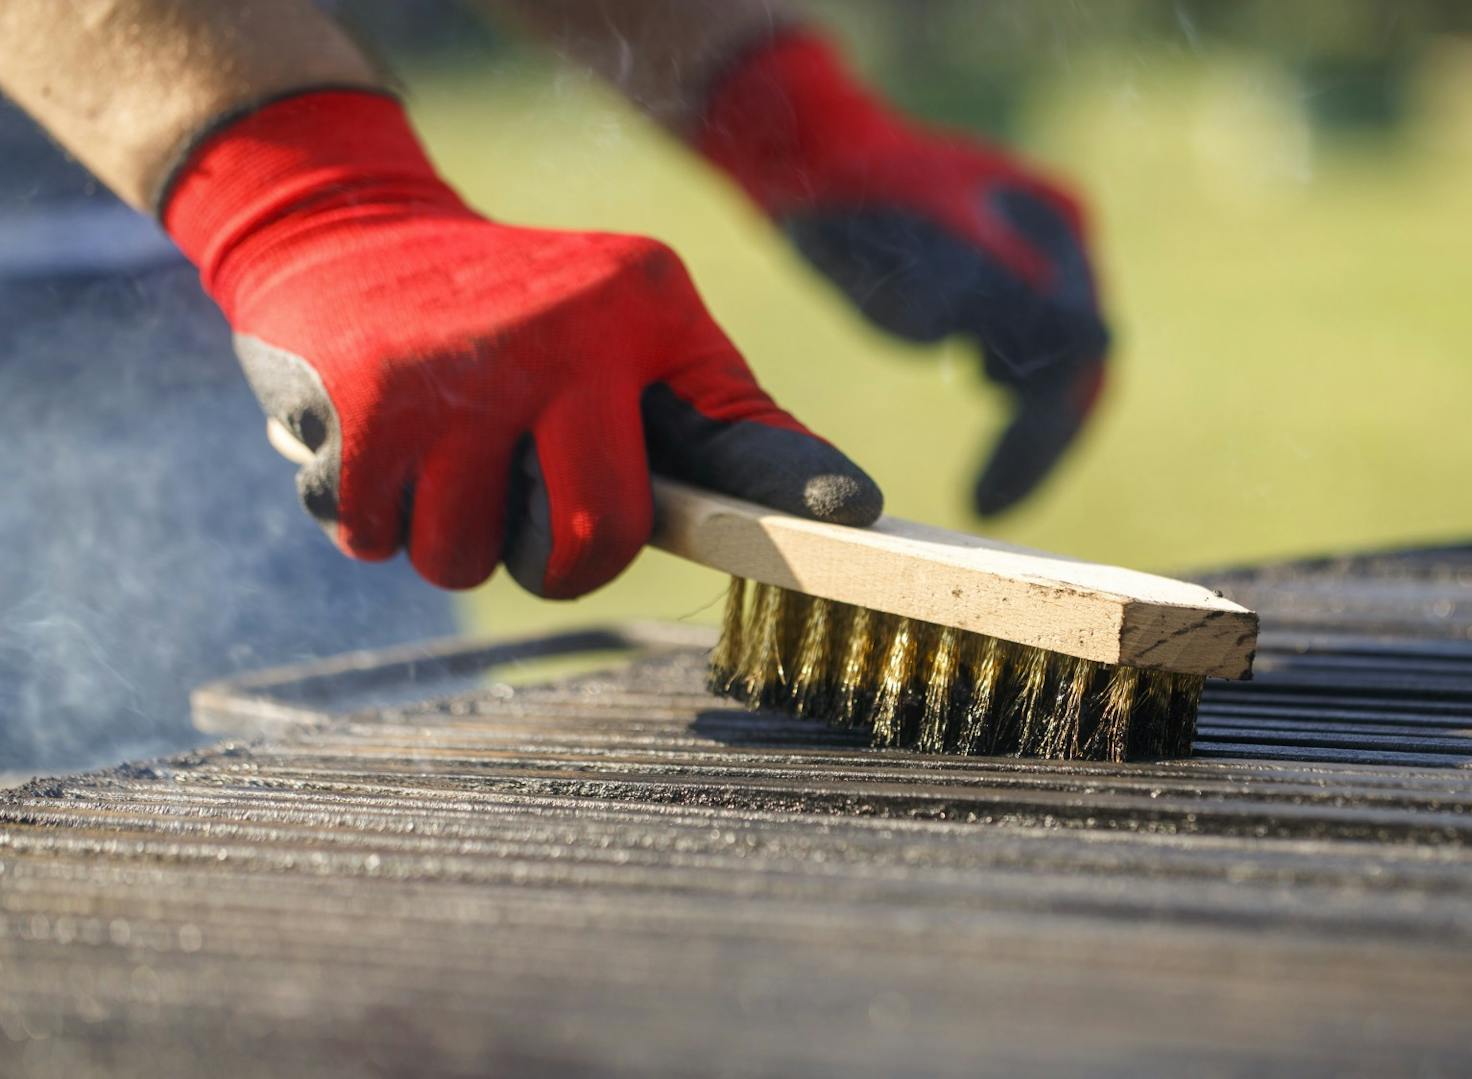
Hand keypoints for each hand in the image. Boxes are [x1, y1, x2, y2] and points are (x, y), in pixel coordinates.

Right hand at [164, 90, 880, 598]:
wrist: (348, 231)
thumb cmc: (523, 315)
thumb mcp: (633, 331)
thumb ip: (719, 421)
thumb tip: (838, 513)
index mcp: (641, 310)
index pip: (728, 424)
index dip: (788, 485)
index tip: (855, 514)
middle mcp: (558, 333)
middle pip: (593, 540)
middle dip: (557, 562)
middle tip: (528, 504)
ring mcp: (456, 367)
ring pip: (466, 557)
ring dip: (449, 537)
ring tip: (444, 453)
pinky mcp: (358, 399)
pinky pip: (374, 539)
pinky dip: (372, 516)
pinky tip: (381, 442)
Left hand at [698, 31, 1109, 516]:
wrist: (805, 158)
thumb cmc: (852, 195)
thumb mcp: (922, 252)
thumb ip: (1001, 287)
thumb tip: (1093, 339)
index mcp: (1058, 226)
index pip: (1080, 349)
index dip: (1044, 432)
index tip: (990, 497)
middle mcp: (1060, 247)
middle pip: (1078, 369)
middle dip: (1038, 445)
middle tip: (985, 508)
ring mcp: (1036, 266)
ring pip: (1055, 374)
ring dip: (1027, 434)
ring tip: (983, 491)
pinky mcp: (1002, 286)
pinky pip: (1025, 363)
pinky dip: (1009, 406)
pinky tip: (979, 435)